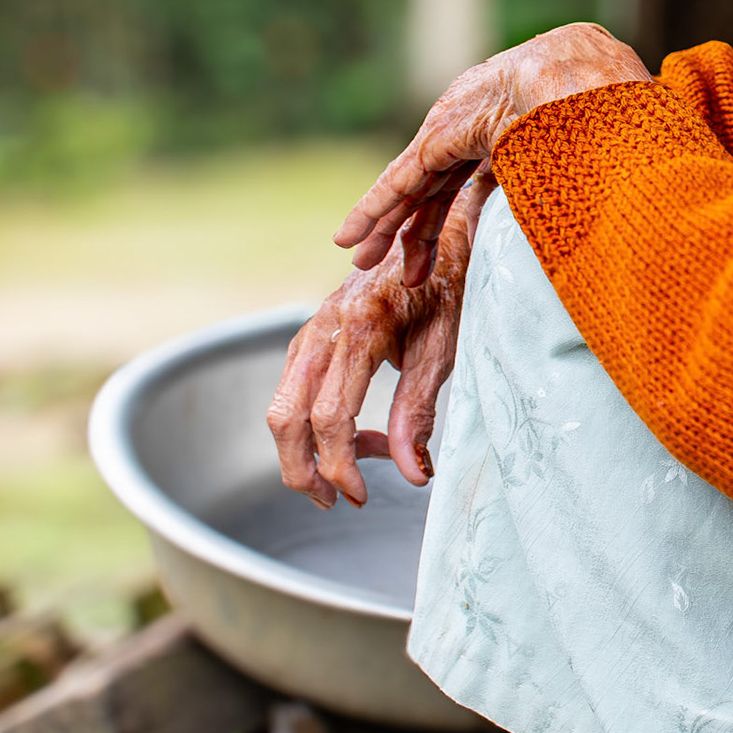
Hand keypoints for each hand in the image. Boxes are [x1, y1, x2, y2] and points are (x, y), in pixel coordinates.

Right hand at [268, 175, 490, 507]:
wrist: (438, 230)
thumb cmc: (450, 285)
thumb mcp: (447, 346)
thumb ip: (422, 410)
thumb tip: (413, 475)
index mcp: (361, 327)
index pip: (331, 416)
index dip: (341, 466)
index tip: (361, 497)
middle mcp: (324, 326)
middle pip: (285, 417)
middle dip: (302, 470)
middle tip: (338, 502)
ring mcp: (312, 329)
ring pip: (281, 406)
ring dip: (306, 451)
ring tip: (351, 477)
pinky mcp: (312, 335)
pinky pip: (294, 390)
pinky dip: (314, 424)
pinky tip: (360, 436)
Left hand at [337, 23, 650, 282]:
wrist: (586, 76)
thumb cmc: (610, 114)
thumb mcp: (594, 156)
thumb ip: (587, 179)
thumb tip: (618, 217)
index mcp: (515, 131)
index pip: (476, 180)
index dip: (460, 215)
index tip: (451, 252)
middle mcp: (479, 127)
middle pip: (441, 187)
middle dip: (419, 229)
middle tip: (405, 270)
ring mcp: (456, 129)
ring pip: (414, 187)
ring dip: (386, 225)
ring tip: (358, 258)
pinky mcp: (439, 137)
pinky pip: (401, 180)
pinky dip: (374, 208)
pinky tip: (349, 236)